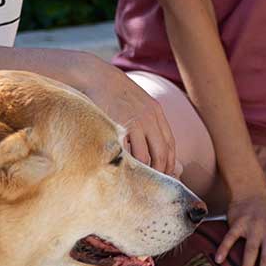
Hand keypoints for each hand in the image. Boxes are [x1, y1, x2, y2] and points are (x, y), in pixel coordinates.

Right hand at [75, 60, 178, 175]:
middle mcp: (151, 118)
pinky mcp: (123, 125)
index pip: (170, 146)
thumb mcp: (136, 106)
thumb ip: (147, 125)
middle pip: (163, 154)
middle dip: (160, 173)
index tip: (164, 179)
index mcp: (157, 113)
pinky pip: (131, 153)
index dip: (169, 165)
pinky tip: (125, 174)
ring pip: (147, 157)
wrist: (96, 76)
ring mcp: (138, 122)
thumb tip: (152, 149)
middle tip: (152, 189)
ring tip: (138, 185)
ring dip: (145, 173)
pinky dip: (131, 166)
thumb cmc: (112, 96)